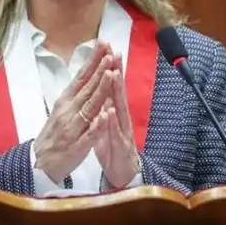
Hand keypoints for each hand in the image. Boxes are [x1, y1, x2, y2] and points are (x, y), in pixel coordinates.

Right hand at [33, 42, 115, 183]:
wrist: (40, 162)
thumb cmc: (54, 134)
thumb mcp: (62, 110)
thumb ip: (76, 94)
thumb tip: (88, 75)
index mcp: (65, 101)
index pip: (82, 77)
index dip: (93, 61)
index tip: (103, 46)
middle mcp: (68, 111)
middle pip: (87, 88)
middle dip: (100, 70)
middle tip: (110, 53)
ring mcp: (73, 128)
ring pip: (90, 107)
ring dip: (100, 90)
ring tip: (111, 75)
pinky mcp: (77, 146)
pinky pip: (89, 134)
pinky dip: (97, 124)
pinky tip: (106, 115)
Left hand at [93, 54, 140, 187]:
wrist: (122, 175)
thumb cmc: (113, 148)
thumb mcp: (107, 123)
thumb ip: (106, 105)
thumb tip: (103, 88)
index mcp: (114, 111)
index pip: (111, 86)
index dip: (109, 68)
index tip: (107, 49)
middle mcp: (120, 118)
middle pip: (118, 92)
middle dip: (116, 73)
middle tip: (114, 53)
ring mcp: (122, 132)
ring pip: (119, 109)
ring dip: (116, 92)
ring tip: (114, 74)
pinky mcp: (120, 147)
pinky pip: (115, 134)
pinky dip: (111, 122)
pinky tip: (110, 111)